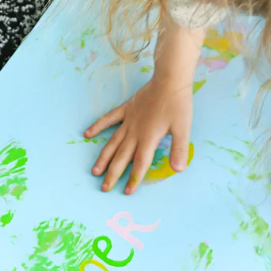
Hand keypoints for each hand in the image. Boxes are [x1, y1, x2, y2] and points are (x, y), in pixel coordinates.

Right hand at [85, 74, 192, 194]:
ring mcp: (128, 120)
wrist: (169, 80)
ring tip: (95, 170)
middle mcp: (135, 132)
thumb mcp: (183, 128)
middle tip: (104, 188)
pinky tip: (87, 134)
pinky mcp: (126, 109)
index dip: (134, 178)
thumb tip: (178, 170)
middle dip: (113, 174)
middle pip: (121, 157)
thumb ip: (179, 150)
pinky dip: (98, 126)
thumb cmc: (178, 104)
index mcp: (149, 138)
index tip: (127, 191)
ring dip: (103, 158)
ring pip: (112, 143)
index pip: (139, 163)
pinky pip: (108, 119)